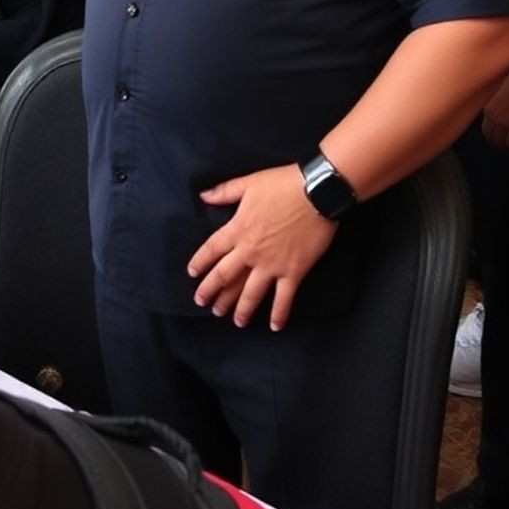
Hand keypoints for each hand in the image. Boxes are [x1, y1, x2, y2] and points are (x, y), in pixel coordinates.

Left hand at [187, 164, 335, 330]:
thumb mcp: (249, 183)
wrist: (316, 192)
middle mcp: (250, 251)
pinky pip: (283, 298)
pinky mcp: (293, 271)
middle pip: (225, 276)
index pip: (211, 250)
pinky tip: (274, 326)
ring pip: (250, 293)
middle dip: (212, 292)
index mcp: (238, 229)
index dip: (200, 262)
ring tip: (235, 320)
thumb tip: (202, 196)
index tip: (192, 275)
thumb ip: (224, 192)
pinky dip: (279, 313)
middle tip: (204, 304)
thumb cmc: (282, 184)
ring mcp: (271, 264)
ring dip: (240, 309)